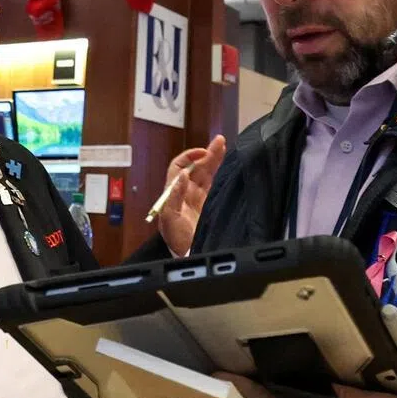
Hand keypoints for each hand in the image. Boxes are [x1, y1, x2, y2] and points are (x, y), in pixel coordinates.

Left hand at [155, 134, 225, 256]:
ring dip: (214, 159)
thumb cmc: (176, 240)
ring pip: (206, 173)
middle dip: (206, 153)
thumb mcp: (170, 220)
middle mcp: (185, 192)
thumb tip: (182, 175)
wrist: (189, 256)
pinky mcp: (208, 204)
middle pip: (195, 167)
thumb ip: (174, 197)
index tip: (203, 153)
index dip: (189, 157)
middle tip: (220, 141)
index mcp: (173, 193)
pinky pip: (213, 183)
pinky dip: (219, 171)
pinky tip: (226, 163)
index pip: (179, 167)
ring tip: (223, 145)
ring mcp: (197, 197)